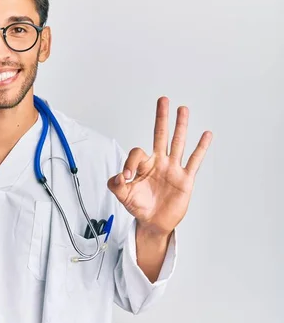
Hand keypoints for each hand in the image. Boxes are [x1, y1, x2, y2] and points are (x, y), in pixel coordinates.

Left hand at [107, 96, 212, 236]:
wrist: (154, 222)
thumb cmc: (139, 206)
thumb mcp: (122, 196)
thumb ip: (116, 185)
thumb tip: (120, 176)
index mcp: (143, 165)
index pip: (138, 153)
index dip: (131, 163)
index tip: (127, 178)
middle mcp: (159, 162)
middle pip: (160, 135)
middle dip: (161, 118)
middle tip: (163, 100)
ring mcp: (173, 169)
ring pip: (178, 143)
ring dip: (180, 126)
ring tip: (182, 109)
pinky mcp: (185, 178)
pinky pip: (194, 160)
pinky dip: (201, 148)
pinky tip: (206, 134)